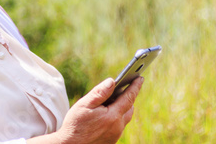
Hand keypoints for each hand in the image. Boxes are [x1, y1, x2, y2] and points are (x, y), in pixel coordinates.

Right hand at [27, 76, 143, 143]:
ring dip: (123, 107)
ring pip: (124, 118)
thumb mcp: (84, 105)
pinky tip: (107, 113)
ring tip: (115, 98)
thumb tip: (112, 81)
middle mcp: (118, 127)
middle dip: (128, 97)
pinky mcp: (111, 140)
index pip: (129, 98)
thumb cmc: (76, 125)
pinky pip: (119, 125)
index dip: (135, 87)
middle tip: (124, 86)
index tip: (140, 78)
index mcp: (112, 116)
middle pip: (129, 108)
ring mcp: (115, 135)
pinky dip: (116, 116)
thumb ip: (99, 93)